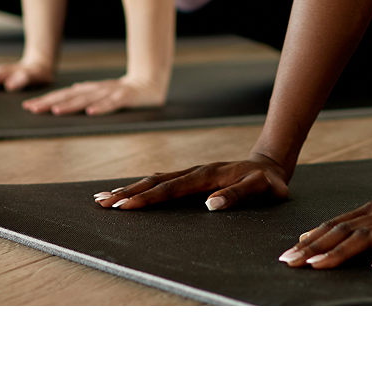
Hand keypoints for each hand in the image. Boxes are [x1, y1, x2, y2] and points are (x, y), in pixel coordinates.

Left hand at [22, 74, 166, 116]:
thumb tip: (72, 89)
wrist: (150, 82)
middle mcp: (97, 90)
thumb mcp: (102, 91)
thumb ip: (88, 91)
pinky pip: (112, 104)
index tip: (28, 107)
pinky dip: (101, 108)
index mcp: (90, 89)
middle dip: (51, 102)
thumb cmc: (124, 90)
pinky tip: (90, 113)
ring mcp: (111, 93)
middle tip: (32, 109)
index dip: (47, 100)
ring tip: (56, 111)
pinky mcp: (125, 97)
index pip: (64, 95)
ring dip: (72, 105)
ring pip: (88, 99)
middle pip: (71, 96)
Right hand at [93, 155, 290, 209]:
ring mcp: (191, 173)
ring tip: (104, 198)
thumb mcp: (261, 189)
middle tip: (102, 203)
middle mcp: (194, 172)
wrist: (270, 166)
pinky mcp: (192, 178)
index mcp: (207, 175)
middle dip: (127, 192)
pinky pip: (162, 181)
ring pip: (155, 179)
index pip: (171, 189)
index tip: (125, 206)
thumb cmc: (267, 182)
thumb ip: (238, 195)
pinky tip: (129, 192)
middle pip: (155, 181)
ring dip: (130, 188)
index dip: (147, 198)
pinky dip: (142, 186)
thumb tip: (210, 205)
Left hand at [277, 195, 371, 270]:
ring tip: (321, 265)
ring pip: (367, 237)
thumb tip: (312, 237)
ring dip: (342, 251)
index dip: (310, 240)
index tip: (288, 256)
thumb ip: (350, 228)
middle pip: (343, 231)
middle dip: (316, 247)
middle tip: (293, 263)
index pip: (334, 226)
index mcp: (369, 211)